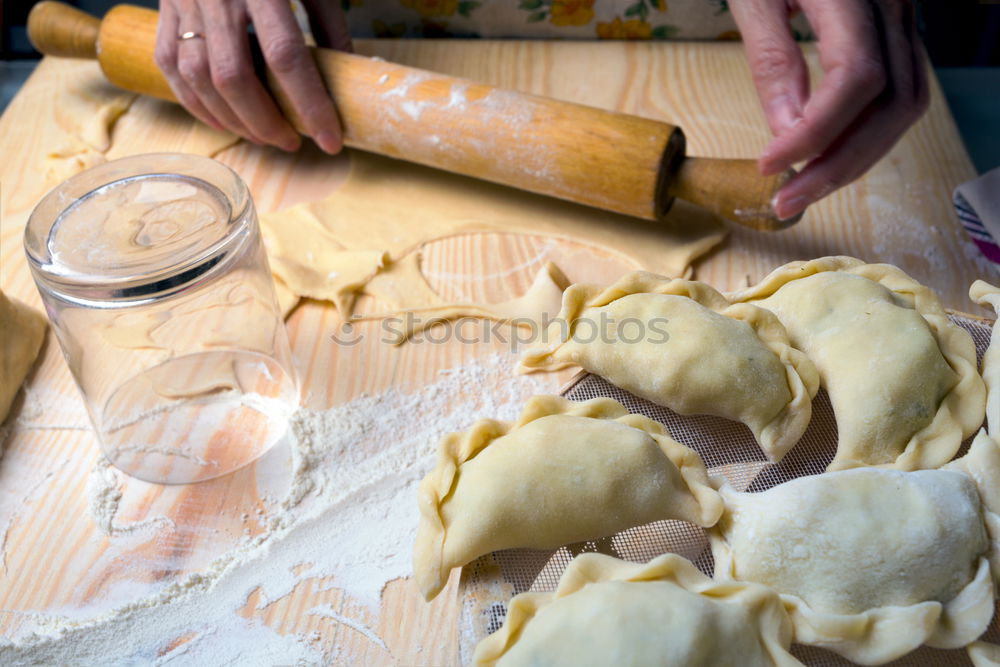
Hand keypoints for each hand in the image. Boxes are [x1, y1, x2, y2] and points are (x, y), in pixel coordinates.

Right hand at [154, 0, 351, 153]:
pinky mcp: (163, 10)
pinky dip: (197, 104)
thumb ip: (328, 22)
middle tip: (293, 142)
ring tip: (265, 136)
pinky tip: (224, 120)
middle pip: (235, 78)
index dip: (310, 105)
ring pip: (199, 79)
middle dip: (267, 122)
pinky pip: (171, 68)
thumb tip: (348, 73)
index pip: (287, 57)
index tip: (330, 139)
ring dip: (233, 120)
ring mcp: (184, 3)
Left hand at [732, 0, 928, 219]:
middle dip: (839, 164)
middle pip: (893, 103)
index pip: (856, 79)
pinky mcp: (897, 32)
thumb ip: (772, 60)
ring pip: (905, 105)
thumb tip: (786, 134)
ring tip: (804, 190)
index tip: (767, 167)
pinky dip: (865, 134)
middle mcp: (896, 6)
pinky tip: (826, 157)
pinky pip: (899, 93)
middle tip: (786, 202)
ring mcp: (905, 17)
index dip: (815, 134)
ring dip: (857, 158)